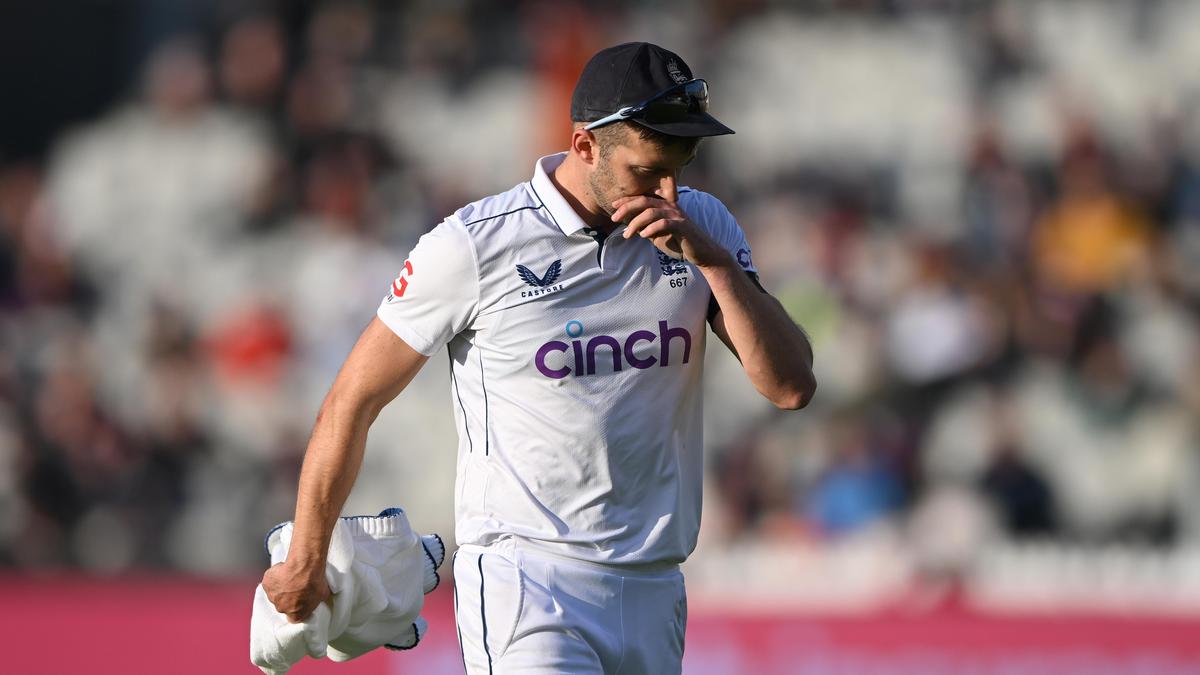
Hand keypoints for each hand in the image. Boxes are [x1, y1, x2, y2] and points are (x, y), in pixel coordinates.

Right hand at [261, 560, 330, 622]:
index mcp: (296, 615)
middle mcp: (282, 608)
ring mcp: (272, 596)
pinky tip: (284, 571)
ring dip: (281, 587)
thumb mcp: (322, 594)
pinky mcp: (267, 584)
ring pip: (276, 593)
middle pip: (283, 605)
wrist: (304, 567)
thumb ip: (316, 600)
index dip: (296, 609)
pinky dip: (275, 577)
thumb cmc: (314, 581)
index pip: (294, 617)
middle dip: (288, 597)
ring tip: (291, 577)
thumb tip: (317, 596)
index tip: (299, 603)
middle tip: (296, 586)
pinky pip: (270, 581)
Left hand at [610, 184, 727, 267]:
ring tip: (627, 235)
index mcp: (664, 206)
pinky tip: (643, 235)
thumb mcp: (657, 234)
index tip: (613, 206)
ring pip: (651, 212)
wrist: (701, 253)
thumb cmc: (678, 242)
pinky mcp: (682, 226)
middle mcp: (670, 206)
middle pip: (644, 201)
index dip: (626, 201)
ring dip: (636, 223)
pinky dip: (651, 229)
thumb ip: (645, 226)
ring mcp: (677, 215)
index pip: (642, 198)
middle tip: (614, 218)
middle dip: (626, 208)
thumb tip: (627, 224)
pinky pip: (664, 223)